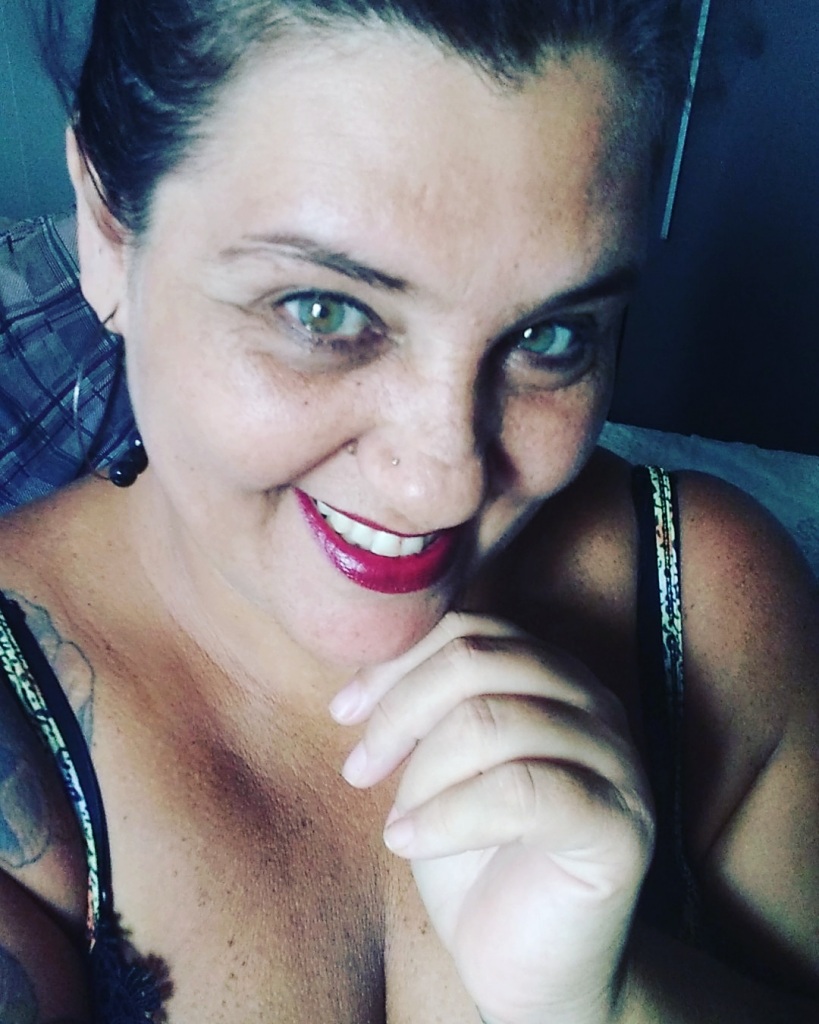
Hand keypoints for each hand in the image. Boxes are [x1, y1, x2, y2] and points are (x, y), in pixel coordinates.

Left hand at [330, 613, 654, 1023]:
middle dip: (399, 714)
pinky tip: (411, 844)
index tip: (343, 713)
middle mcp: (593, 702)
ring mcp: (615, 759)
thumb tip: (364, 667)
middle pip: (476, 662)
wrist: (527, 964)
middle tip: (360, 771)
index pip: (467, 631)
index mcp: (552, 675)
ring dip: (421, 775)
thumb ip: (425, 705)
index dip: (395, 666)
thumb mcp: (436, 763)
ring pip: (491, 721)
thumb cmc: (476, 858)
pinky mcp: (618, 822)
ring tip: (397, 822)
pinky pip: (517, 792)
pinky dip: (447, 817)